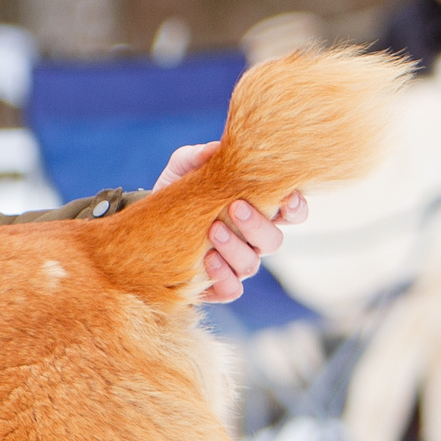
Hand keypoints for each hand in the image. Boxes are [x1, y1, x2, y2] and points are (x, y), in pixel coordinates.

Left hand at [155, 142, 306, 304]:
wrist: (145, 222)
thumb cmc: (177, 191)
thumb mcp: (183, 168)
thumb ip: (199, 157)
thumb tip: (215, 149)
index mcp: (258, 210)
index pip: (292, 213)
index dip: (296, 207)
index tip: (286, 197)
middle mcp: (252, 240)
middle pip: (273, 241)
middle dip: (257, 224)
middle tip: (235, 206)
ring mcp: (236, 264)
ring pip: (251, 264)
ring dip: (235, 248)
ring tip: (213, 229)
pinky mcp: (216, 286)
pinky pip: (232, 290)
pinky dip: (223, 277)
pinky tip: (206, 259)